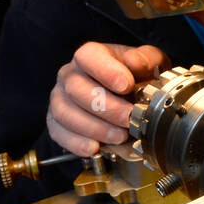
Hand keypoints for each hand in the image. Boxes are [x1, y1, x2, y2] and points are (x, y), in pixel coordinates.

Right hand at [47, 42, 169, 155]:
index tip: (126, 86)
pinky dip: (77, 143)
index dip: (106, 72)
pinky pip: (59, 133)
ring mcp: (59, 99)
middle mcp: (69, 75)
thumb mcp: (148, 63)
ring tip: (120, 136)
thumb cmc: (132, 77)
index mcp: (90, 56)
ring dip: (95, 128)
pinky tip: (96, 148)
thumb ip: (146, 59)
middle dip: (107, 107)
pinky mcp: (55, 122)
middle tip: (129, 118)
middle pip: (76, 88)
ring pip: (65, 113)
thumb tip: (138, 62)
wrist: (122, 96)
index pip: (88, 56)